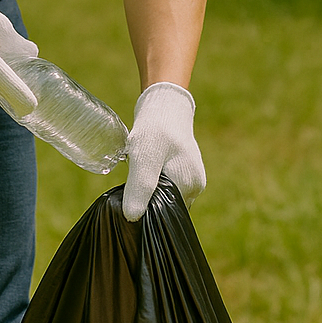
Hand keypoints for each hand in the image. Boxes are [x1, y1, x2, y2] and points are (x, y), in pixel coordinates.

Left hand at [122, 81, 205, 220]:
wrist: (163, 105)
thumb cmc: (155, 129)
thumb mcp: (144, 157)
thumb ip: (140, 186)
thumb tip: (132, 217)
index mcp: (190, 186)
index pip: (164, 213)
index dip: (145, 212)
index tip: (127, 202)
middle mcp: (194, 187)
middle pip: (164, 206)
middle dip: (146, 201)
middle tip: (129, 186)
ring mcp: (190, 180)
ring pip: (163, 197)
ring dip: (147, 192)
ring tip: (136, 177)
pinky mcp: (183, 173)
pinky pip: (165, 187)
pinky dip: (152, 184)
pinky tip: (143, 172)